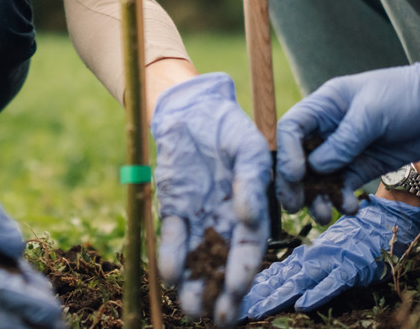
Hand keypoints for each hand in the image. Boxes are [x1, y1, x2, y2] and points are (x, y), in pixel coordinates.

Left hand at [151, 73, 272, 323]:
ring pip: (196, 258)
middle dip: (221, 292)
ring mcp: (198, 217)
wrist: (194, 111)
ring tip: (191, 310)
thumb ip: (251, 182)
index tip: (239, 290)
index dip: (245, 271)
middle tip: (218, 320)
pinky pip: (171, 237)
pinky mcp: (173, 209)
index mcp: (250, 209)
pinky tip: (169, 275)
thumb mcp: (249, 150)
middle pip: (223, 263)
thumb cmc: (230, 129)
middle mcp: (224, 220)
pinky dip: (170, 255)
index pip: (249, 248)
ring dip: (194, 284)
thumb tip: (248, 216)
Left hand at [240, 195, 419, 318]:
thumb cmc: (355, 238)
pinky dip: (318, 293)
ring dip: (277, 297)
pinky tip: (302, 304)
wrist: (385, 221)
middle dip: (255, 296)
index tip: (229, 300)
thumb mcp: (324, 251)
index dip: (251, 288)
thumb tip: (278, 281)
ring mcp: (331, 263)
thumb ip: (302, 265)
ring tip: (256, 311)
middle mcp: (312, 258)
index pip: (272, 274)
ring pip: (298, 282)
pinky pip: (333, 283)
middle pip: (278, 280)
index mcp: (304, 256)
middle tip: (232, 310)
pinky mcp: (352, 268)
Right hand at [275, 50, 419, 217]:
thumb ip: (344, 140)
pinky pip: (343, 188)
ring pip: (318, 179)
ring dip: (317, 198)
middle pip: (298, 158)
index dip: (286, 152)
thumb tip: (315, 167)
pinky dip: (342, 200)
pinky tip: (350, 208)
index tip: (296, 175)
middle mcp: (328, 129)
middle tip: (295, 207)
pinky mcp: (362, 167)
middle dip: (294, 184)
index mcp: (324, 105)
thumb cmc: (407, 95)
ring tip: (324, 214)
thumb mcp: (374, 111)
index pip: (291, 128)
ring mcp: (344, 151)